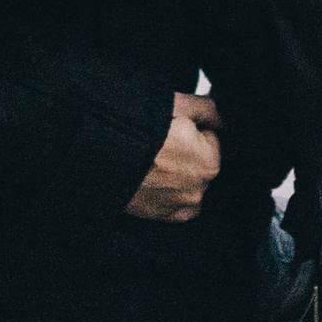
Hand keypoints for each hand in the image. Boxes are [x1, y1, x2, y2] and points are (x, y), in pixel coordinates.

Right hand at [125, 90, 222, 225]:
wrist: (100, 155)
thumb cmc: (136, 128)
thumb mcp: (175, 104)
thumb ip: (206, 109)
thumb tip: (220, 117)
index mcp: (208, 162)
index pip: (209, 137)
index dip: (189, 128)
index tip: (171, 127)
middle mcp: (198, 190)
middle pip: (198, 161)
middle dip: (185, 151)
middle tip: (158, 142)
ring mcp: (179, 207)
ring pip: (187, 181)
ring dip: (176, 172)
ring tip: (151, 159)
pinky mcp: (162, 217)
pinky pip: (176, 203)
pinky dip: (168, 192)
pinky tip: (151, 178)